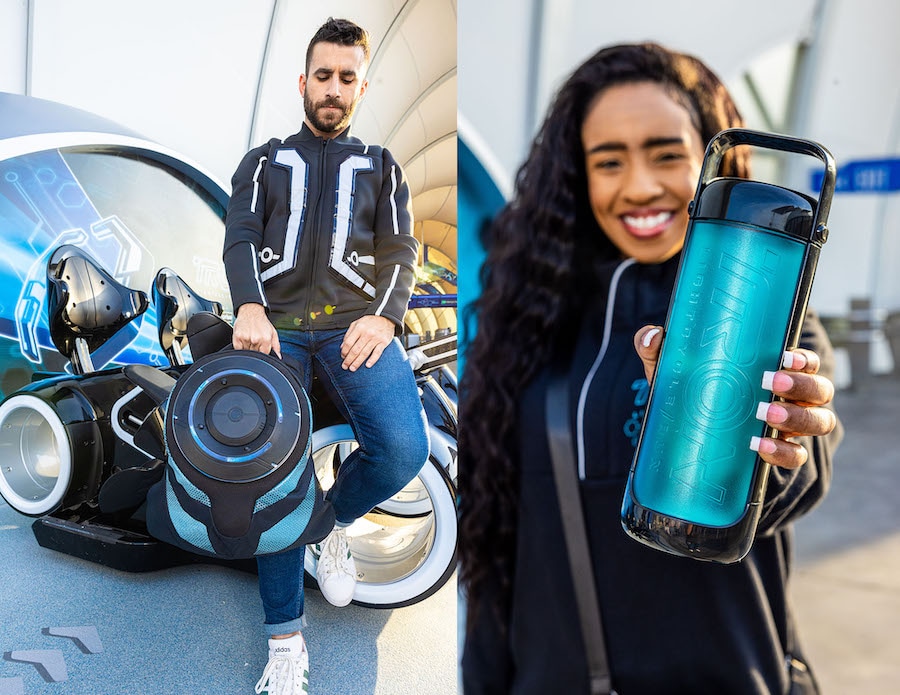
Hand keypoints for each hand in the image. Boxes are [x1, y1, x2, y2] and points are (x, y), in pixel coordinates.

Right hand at [233, 303, 280, 356]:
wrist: (251, 311)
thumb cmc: (262, 322)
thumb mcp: (273, 332)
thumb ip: (276, 346)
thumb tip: (278, 357)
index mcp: (266, 339)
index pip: (264, 355)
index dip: (263, 352)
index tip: (262, 348)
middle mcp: (256, 339)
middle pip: (255, 354)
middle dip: (256, 349)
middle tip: (256, 340)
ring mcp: (246, 338)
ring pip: (247, 352)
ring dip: (248, 347)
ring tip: (250, 338)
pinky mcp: (237, 338)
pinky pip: (238, 349)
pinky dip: (241, 346)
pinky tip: (244, 339)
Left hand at [341, 315, 394, 370]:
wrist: (386, 318)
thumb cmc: (370, 322)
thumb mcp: (356, 323)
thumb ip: (348, 334)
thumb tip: (342, 347)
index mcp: (359, 328)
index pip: (348, 343)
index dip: (344, 352)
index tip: (342, 357)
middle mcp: (367, 333)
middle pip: (355, 350)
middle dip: (349, 360)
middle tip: (345, 366)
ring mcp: (376, 338)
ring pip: (364, 353)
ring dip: (357, 362)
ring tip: (352, 368)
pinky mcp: (383, 342)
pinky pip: (377, 353)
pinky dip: (372, 360)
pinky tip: (367, 365)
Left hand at [634, 325, 836, 469]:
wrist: (682, 438)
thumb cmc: (688, 391)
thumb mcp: (671, 370)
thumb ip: (658, 350)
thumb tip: (651, 336)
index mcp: (774, 371)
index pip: (806, 361)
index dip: (804, 359)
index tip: (784, 356)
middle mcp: (790, 398)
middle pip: (820, 390)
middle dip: (803, 386)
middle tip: (770, 384)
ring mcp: (789, 427)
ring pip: (820, 421)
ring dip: (799, 418)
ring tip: (766, 416)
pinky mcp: (778, 453)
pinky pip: (796, 456)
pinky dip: (783, 452)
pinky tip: (759, 446)